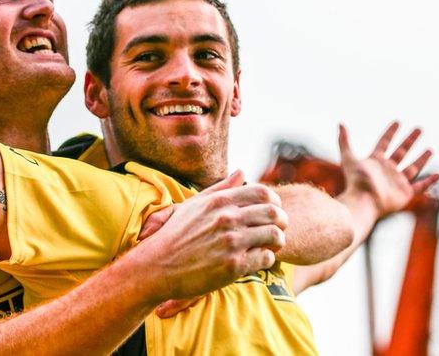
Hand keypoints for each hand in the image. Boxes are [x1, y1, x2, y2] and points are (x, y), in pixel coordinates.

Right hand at [133, 170, 287, 305]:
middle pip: (274, 213)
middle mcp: (228, 218)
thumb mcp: (194, 205)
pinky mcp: (234, 265)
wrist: (157, 266)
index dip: (275, 202)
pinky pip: (266, 258)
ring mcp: (232, 242)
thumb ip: (221, 188)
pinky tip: (257, 260)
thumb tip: (242, 172)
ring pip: (275, 236)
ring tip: (270, 246)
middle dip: (281, 221)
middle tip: (278, 230)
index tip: (273, 211)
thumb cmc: (175, 235)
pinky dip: (267, 259)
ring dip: (277, 242)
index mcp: (220, 201)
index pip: (263, 192)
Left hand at [338, 122, 438, 216]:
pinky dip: (429, 182)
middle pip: (401, 152)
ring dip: (421, 159)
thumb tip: (340, 123)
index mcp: (375, 161)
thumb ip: (344, 141)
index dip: (390, 132)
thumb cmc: (356, 181)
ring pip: (412, 168)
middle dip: (410, 140)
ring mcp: (397, 182)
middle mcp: (387, 170)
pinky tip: (437, 175)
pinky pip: (420, 186)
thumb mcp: (348, 158)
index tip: (398, 122)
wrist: (364, 201)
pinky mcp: (405, 194)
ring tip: (430, 149)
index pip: (384, 143)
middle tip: (419, 129)